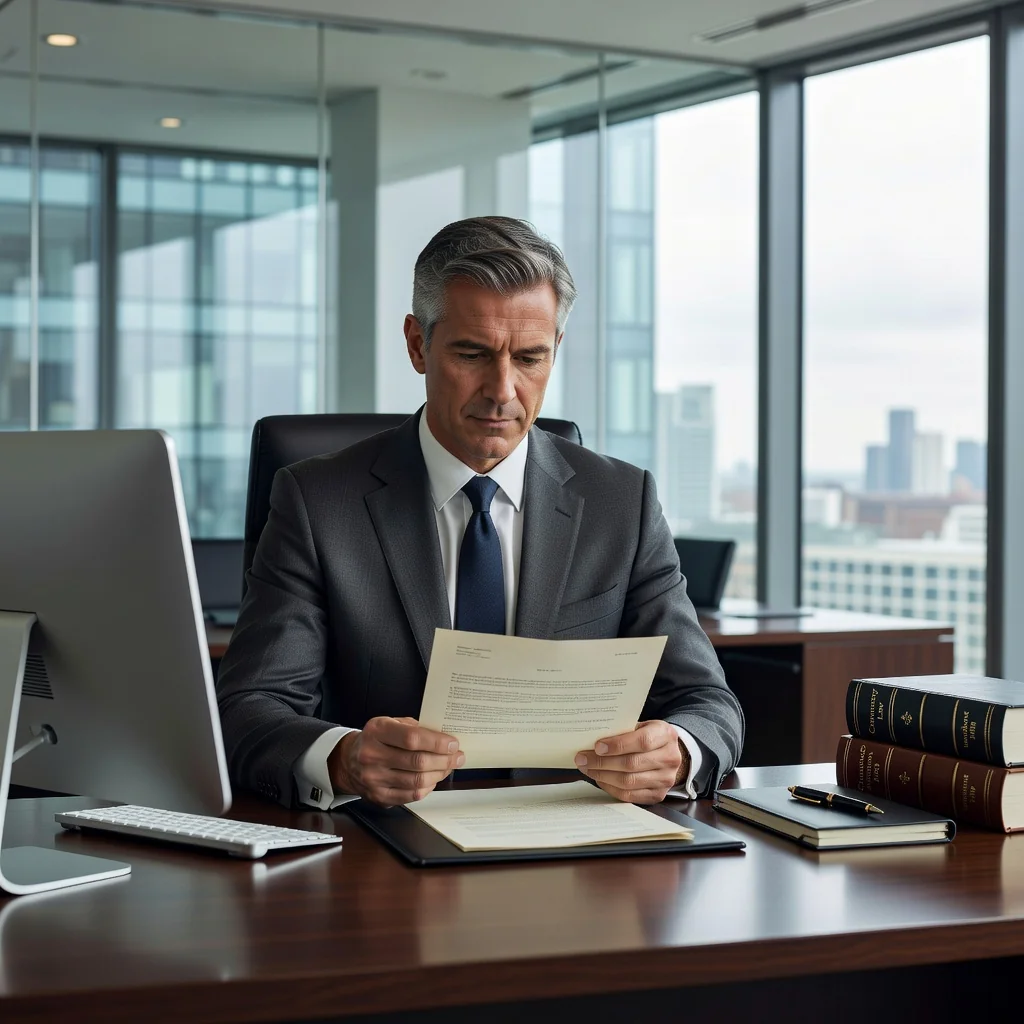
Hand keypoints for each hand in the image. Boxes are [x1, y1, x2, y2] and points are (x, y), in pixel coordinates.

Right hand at [328, 717, 463, 806]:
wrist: (349, 760)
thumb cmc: (377, 739)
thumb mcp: (391, 723)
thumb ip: (415, 728)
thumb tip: (444, 738)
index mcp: (377, 731)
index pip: (412, 738)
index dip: (437, 743)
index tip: (453, 744)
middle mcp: (372, 755)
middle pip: (417, 762)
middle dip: (444, 760)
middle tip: (457, 757)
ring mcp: (373, 778)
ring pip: (416, 781)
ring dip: (439, 774)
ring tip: (448, 767)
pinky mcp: (378, 796)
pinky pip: (411, 796)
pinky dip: (427, 788)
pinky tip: (433, 779)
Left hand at [574, 721, 688, 803]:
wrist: (668, 753)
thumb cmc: (648, 736)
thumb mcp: (641, 726)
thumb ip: (623, 731)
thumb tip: (592, 740)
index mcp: (666, 735)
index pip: (642, 741)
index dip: (618, 745)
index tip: (597, 747)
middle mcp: (670, 758)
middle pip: (632, 764)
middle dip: (602, 762)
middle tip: (583, 759)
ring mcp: (665, 779)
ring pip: (628, 781)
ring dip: (603, 776)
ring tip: (587, 768)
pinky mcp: (658, 795)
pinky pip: (629, 795)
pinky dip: (610, 787)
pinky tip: (599, 778)